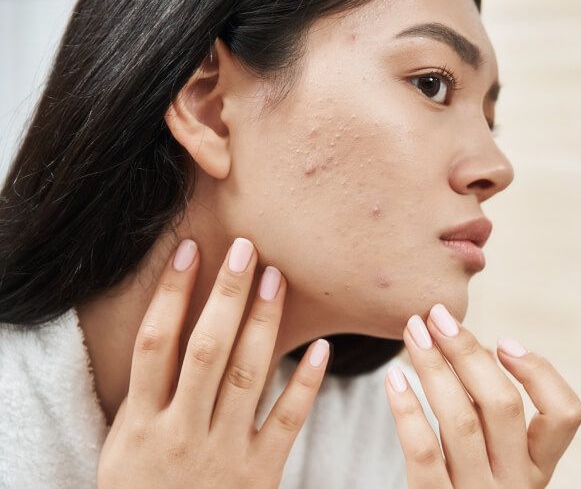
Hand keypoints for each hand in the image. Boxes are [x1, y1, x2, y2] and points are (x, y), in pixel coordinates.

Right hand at [97, 237, 330, 488]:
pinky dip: (307, 384)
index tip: (189, 250)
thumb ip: (144, 395)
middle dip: (225, 296)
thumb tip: (164, 330)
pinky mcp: (261, 473)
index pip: (155, 344)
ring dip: (263, 323)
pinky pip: (288, 421)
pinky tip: (322, 348)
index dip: (170, 294)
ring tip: (275, 278)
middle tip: (244, 249)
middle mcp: (182, 432)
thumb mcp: (124, 446)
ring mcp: (223, 453)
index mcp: (141, 423)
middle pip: (205, 350)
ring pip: (247, 375)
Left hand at [385, 303, 580, 487]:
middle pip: (502, 405)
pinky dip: (406, 409)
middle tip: (436, 315)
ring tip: (412, 331)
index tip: (504, 341)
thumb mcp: (497, 457)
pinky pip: (422, 452)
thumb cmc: (469, 483)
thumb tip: (471, 346)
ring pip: (460, 420)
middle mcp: (515, 484)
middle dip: (467, 352)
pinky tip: (392, 378)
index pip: (566, 415)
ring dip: (433, 367)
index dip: (540, 372)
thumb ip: (493, 412)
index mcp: (537, 466)